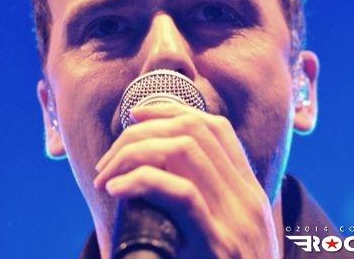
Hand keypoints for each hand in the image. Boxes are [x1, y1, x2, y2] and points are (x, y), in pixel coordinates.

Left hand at [94, 104, 279, 258]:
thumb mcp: (224, 235)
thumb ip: (205, 205)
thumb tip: (158, 176)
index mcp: (247, 192)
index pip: (216, 127)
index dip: (174, 109)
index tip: (137, 114)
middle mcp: (246, 198)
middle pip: (194, 131)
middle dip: (143, 131)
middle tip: (110, 158)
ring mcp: (235, 219)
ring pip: (183, 151)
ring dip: (134, 154)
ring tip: (106, 176)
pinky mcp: (218, 244)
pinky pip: (180, 193)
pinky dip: (141, 181)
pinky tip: (116, 190)